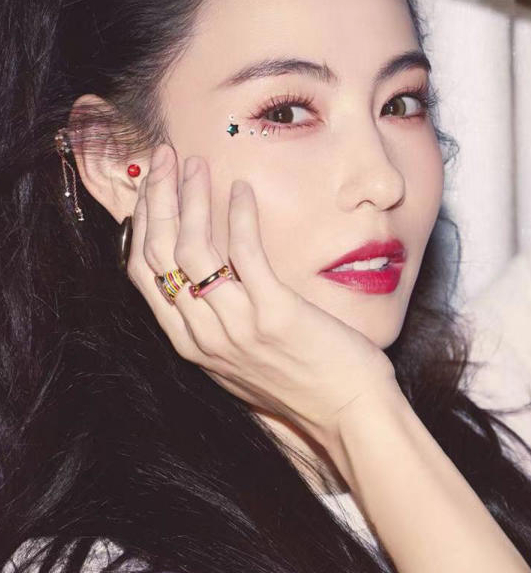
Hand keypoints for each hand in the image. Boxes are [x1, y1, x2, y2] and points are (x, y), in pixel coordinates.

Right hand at [127, 144, 399, 450]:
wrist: (347, 416)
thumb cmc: (301, 382)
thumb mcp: (240, 358)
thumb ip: (217, 320)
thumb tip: (209, 274)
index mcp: (190, 344)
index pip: (143, 274)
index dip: (141, 223)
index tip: (148, 187)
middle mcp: (204, 336)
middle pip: (159, 254)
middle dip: (155, 198)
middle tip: (163, 157)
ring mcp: (236, 326)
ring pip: (192, 249)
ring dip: (191, 198)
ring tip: (197, 164)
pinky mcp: (274, 314)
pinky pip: (245, 253)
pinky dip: (239, 216)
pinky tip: (242, 189)